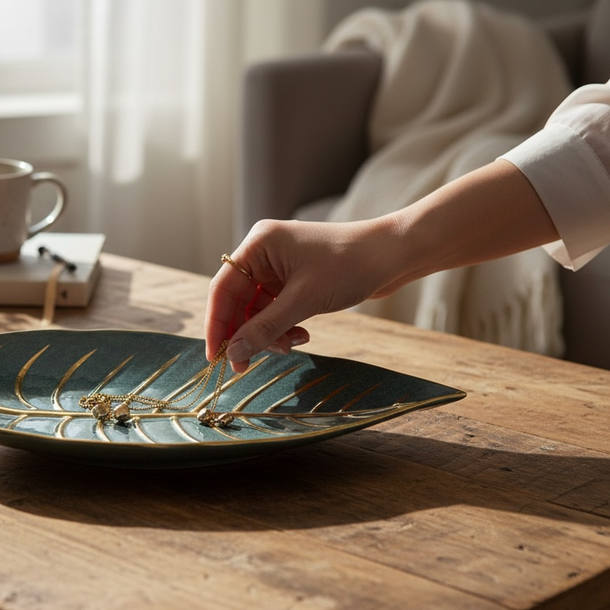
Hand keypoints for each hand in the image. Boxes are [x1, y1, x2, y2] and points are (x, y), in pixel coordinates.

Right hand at [206, 217, 403, 371]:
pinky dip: (283, 326)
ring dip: (269, 333)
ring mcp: (279, 266)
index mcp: (259, 244)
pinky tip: (301, 335)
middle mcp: (264, 253)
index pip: (222, 288)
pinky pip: (276, 309)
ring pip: (257, 310)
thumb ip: (264, 328)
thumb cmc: (349, 265)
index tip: (215, 357)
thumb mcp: (303, 301)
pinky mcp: (295, 279)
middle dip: (245, 333)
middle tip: (244, 365)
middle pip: (238, 301)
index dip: (216, 324)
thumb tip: (233, 353)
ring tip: (291, 344)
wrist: (393, 255)